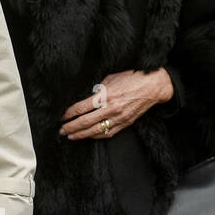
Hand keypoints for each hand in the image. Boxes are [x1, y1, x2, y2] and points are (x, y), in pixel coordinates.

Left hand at [58, 68, 172, 139]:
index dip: (68, 114)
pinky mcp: (125, 123)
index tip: (60, 117)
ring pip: (95, 130)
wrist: (154, 85)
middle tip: (61, 130)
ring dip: (80, 135)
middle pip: (85, 122)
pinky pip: (107, 133)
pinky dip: (95, 136)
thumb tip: (86, 96)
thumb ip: (98, 88)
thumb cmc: (133, 77)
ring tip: (70, 136)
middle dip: (71, 127)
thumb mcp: (111, 77)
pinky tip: (87, 136)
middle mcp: (111, 108)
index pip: (81, 108)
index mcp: (105, 95)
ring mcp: (118, 118)